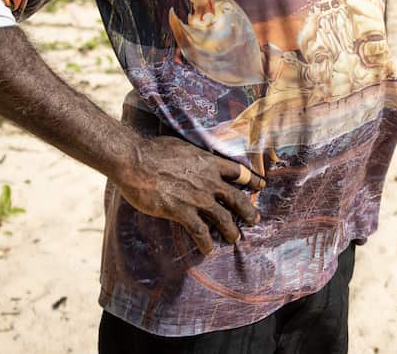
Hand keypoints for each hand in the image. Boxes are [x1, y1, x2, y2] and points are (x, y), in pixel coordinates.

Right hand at [113, 136, 262, 253]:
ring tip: (235, 239)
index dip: (252, 180)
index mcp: (209, 162)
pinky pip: (200, 230)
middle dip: (248, 211)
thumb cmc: (154, 150)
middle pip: (237, 198)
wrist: (136, 161)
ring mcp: (197, 197)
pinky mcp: (181, 211)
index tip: (260, 186)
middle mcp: (208, 180)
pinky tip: (208, 250)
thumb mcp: (183, 146)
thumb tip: (194, 156)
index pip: (238, 172)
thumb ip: (194, 156)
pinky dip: (206, 242)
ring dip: (231, 231)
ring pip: (223, 218)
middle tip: (255, 220)